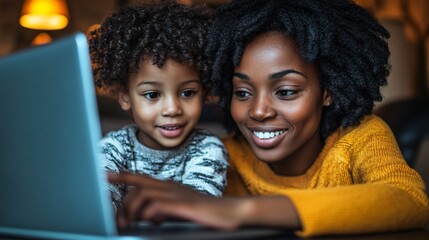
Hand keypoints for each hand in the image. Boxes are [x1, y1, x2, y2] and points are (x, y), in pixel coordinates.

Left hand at [108, 172, 245, 229]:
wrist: (230, 212)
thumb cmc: (205, 212)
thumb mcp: (179, 209)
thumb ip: (161, 209)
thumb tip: (143, 215)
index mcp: (169, 186)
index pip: (141, 178)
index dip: (123, 176)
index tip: (106, 176)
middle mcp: (170, 187)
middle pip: (138, 188)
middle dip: (124, 204)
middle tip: (120, 221)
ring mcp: (177, 195)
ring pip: (144, 194)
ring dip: (133, 209)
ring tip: (130, 223)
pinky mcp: (184, 205)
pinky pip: (158, 205)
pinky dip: (150, 214)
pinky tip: (153, 222)